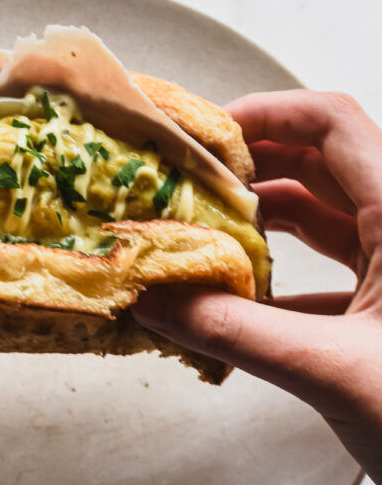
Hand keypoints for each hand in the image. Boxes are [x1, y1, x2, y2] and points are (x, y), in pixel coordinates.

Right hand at [134, 91, 381, 484]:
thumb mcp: (326, 371)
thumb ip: (231, 332)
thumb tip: (150, 300)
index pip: (333, 123)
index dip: (266, 113)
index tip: (203, 135)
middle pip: (326, 161)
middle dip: (253, 166)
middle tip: (186, 184)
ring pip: (330, 215)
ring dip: (266, 220)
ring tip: (202, 232)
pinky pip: (334, 269)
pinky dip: (285, 274)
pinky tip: (239, 297)